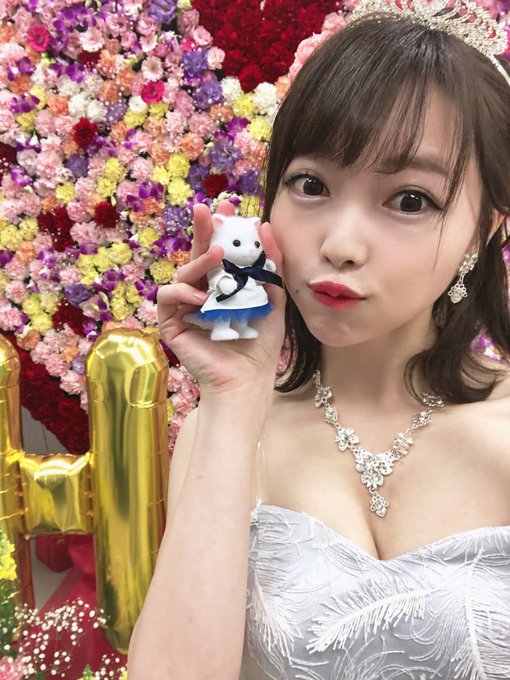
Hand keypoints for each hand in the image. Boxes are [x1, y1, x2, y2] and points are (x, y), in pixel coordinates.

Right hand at [157, 202, 285, 396]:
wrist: (248, 379)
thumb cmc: (260, 343)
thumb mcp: (272, 298)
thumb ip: (270, 266)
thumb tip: (265, 228)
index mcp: (224, 286)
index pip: (219, 252)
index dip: (221, 230)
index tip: (229, 207)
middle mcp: (202, 292)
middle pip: (197, 255)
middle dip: (201, 230)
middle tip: (206, 209)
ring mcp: (185, 307)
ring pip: (182, 272)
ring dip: (198, 261)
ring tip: (217, 255)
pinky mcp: (171, 322)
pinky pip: (167, 296)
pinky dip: (182, 291)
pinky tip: (200, 296)